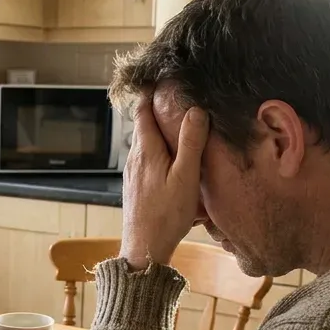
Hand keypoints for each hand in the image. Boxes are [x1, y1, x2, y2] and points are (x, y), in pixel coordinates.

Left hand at [120, 97, 208, 269]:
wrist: (144, 250)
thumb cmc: (165, 215)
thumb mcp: (185, 177)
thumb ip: (191, 143)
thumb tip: (196, 111)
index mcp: (145, 151)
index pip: (143, 111)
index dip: (150, 93)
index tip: (160, 79)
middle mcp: (134, 159)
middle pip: (144, 126)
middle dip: (157, 111)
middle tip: (175, 98)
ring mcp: (133, 174)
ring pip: (145, 145)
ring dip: (159, 133)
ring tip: (177, 126)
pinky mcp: (136, 188)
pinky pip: (147, 161)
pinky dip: (158, 152)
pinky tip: (172, 162)